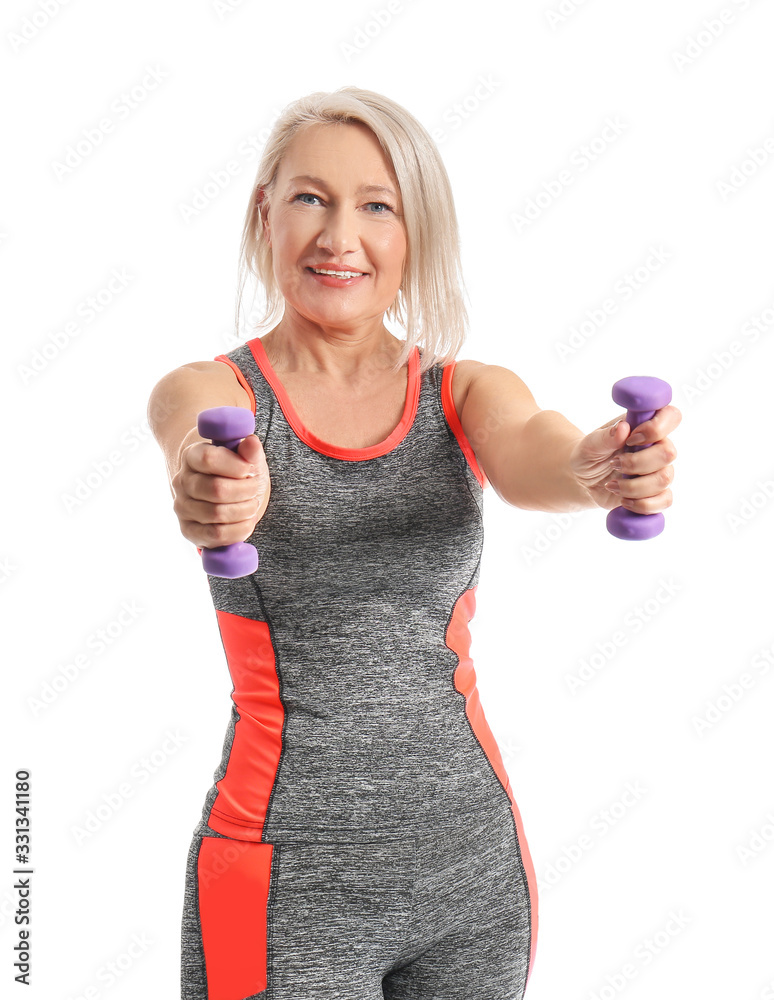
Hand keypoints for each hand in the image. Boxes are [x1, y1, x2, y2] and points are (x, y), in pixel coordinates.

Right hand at [171, 433, 270, 547]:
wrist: (225, 494)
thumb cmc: (235, 473)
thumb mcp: (245, 458)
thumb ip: (249, 451)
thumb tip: (251, 442)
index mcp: (192, 456)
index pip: (209, 459)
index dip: (237, 466)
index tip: (250, 470)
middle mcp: (182, 481)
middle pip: (216, 489)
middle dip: (245, 490)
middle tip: (254, 488)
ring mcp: (182, 507)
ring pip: (217, 513)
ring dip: (244, 510)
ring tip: (251, 504)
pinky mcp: (189, 530)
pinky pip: (215, 535)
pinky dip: (238, 530)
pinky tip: (247, 522)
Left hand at [568, 405, 680, 512]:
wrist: (582, 480)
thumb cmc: (588, 455)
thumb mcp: (590, 445)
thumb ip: (605, 437)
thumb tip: (623, 427)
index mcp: (644, 427)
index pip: (671, 416)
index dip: (657, 428)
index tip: (631, 440)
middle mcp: (657, 447)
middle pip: (669, 453)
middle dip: (637, 463)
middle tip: (613, 464)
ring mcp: (659, 470)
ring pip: (664, 479)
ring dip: (634, 486)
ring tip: (611, 485)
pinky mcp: (655, 493)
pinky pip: (665, 500)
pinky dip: (643, 504)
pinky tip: (624, 501)